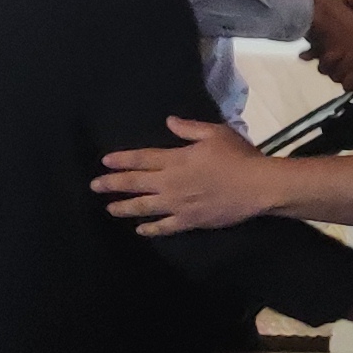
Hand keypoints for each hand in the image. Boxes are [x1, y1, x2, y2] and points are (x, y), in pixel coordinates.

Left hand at [101, 118, 285, 234]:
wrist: (258, 187)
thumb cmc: (238, 157)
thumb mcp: (215, 133)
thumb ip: (189, 129)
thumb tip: (169, 122)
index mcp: (176, 160)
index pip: (141, 159)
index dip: (122, 160)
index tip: (105, 161)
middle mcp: (170, 183)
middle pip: (136, 183)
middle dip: (113, 184)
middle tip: (95, 186)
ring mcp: (178, 204)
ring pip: (144, 207)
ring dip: (124, 207)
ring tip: (110, 208)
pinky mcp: (190, 221)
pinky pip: (165, 226)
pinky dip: (151, 229)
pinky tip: (140, 230)